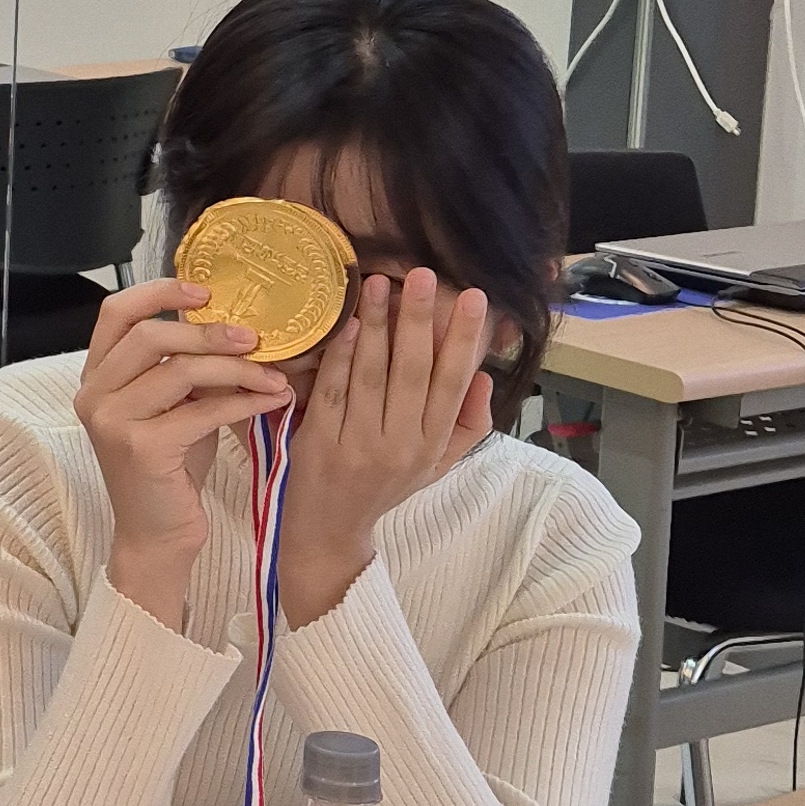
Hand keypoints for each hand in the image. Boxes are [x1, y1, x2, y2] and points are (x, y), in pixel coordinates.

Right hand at [75, 279, 293, 630]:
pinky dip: (245, 400)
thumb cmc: (170, 469)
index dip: (159, 292)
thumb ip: (186, 368)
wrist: (157, 536)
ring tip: (275, 374)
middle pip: (150, 336)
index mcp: (96, 376)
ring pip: (179, 370)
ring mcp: (113, 422)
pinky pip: (202, 409)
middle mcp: (94, 395)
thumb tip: (238, 326)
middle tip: (256, 338)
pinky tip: (274, 400)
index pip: (115, 311)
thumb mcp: (174, 407)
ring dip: (237, 368)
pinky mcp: (141, 449)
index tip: (206, 291)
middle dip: (209, 332)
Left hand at [277, 269, 492, 625]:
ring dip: (376, 324)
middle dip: (420, 320)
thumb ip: (467, 423)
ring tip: (380, 282)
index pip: (453, 384)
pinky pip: (333, 388)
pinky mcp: (320, 442)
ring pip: (372, 373)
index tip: (473, 297)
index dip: (463, 339)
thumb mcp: (437, 463)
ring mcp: (359, 444)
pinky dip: (339, 353)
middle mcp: (401, 445)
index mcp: (432, 445)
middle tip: (422, 274)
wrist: (330, 531)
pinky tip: (345, 321)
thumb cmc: (387, 486)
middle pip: (414, 372)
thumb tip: (485, 377)